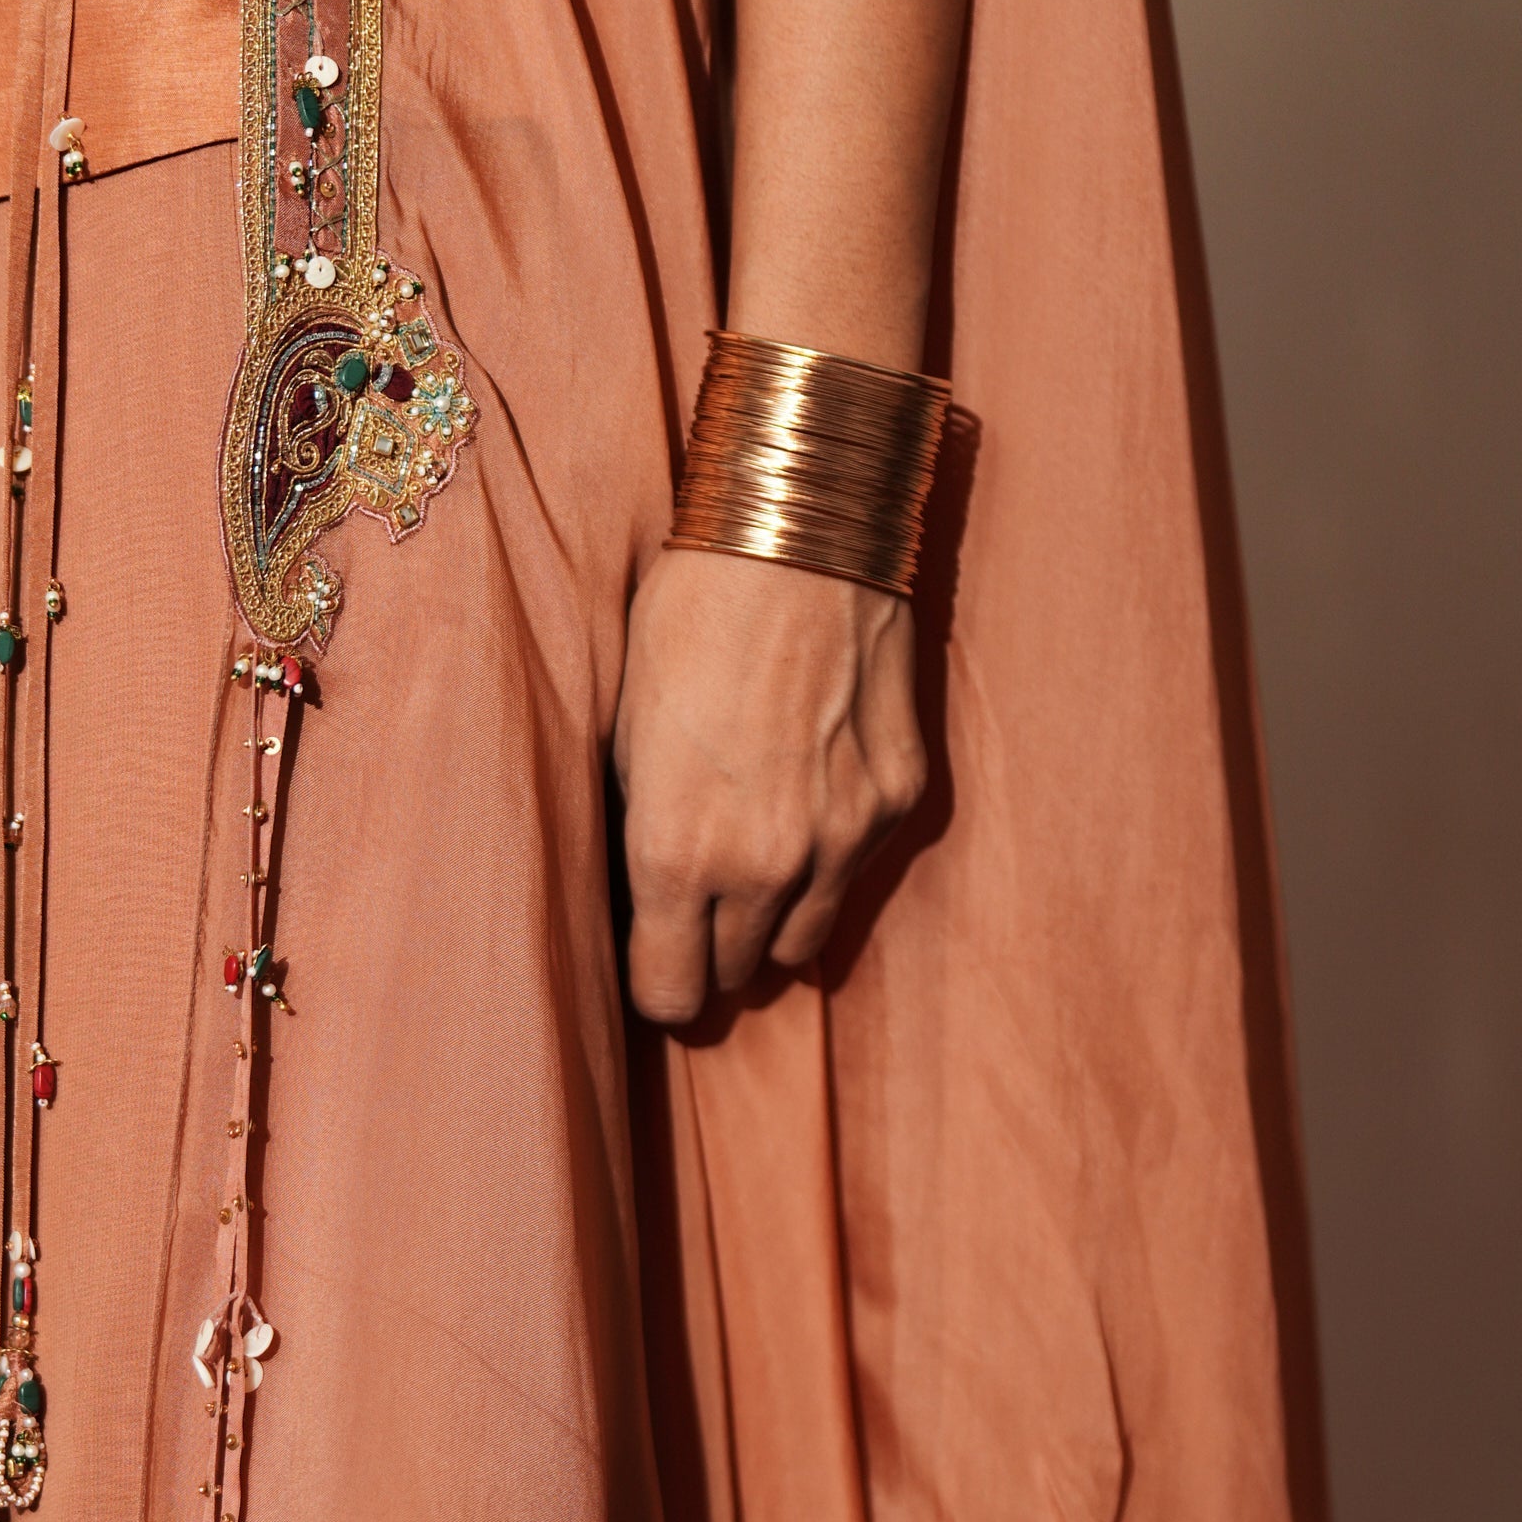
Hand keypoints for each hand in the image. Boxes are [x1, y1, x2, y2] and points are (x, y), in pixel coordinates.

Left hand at [610, 544, 926, 1021]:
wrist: (799, 528)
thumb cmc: (687, 614)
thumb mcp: (623, 732)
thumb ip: (638, 831)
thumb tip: (644, 898)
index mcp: (677, 854)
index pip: (670, 993)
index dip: (655, 983)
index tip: (649, 958)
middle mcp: (768, 865)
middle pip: (734, 976)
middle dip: (708, 952)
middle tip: (691, 908)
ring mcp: (843, 837)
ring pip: (802, 943)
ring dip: (770, 920)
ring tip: (747, 860)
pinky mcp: (898, 800)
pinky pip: (855, 872)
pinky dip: (828, 858)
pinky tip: (803, 793)